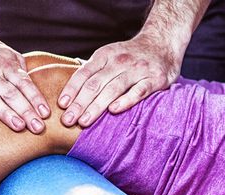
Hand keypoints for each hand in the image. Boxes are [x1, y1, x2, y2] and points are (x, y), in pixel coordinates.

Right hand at [0, 32, 50, 132]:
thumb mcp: (8, 54)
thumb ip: (21, 70)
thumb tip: (35, 88)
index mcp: (6, 66)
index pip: (24, 84)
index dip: (35, 98)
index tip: (46, 114)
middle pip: (11, 94)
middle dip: (26, 111)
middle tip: (38, 128)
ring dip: (6, 113)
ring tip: (19, 127)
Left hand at [57, 33, 181, 126]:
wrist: (163, 42)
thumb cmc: (130, 55)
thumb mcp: (109, 55)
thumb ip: (92, 70)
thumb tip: (69, 91)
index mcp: (105, 55)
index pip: (84, 73)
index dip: (71, 89)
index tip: (61, 105)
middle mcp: (120, 61)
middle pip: (95, 84)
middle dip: (79, 103)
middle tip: (67, 121)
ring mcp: (138, 69)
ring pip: (113, 89)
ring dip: (96, 106)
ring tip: (83, 122)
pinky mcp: (155, 79)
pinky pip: (139, 91)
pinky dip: (126, 100)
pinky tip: (113, 111)